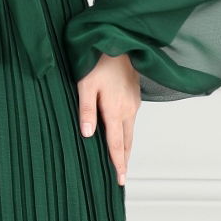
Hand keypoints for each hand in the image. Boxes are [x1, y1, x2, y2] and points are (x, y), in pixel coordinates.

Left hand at [77, 53, 140, 185]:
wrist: (118, 39)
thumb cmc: (98, 60)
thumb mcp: (85, 84)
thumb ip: (86, 110)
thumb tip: (88, 136)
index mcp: (115, 110)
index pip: (117, 144)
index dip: (118, 163)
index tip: (121, 180)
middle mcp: (128, 109)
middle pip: (127, 142)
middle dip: (124, 160)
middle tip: (122, 178)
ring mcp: (133, 102)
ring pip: (130, 131)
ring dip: (126, 147)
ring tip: (122, 161)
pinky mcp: (134, 95)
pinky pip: (131, 120)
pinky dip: (127, 132)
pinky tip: (121, 134)